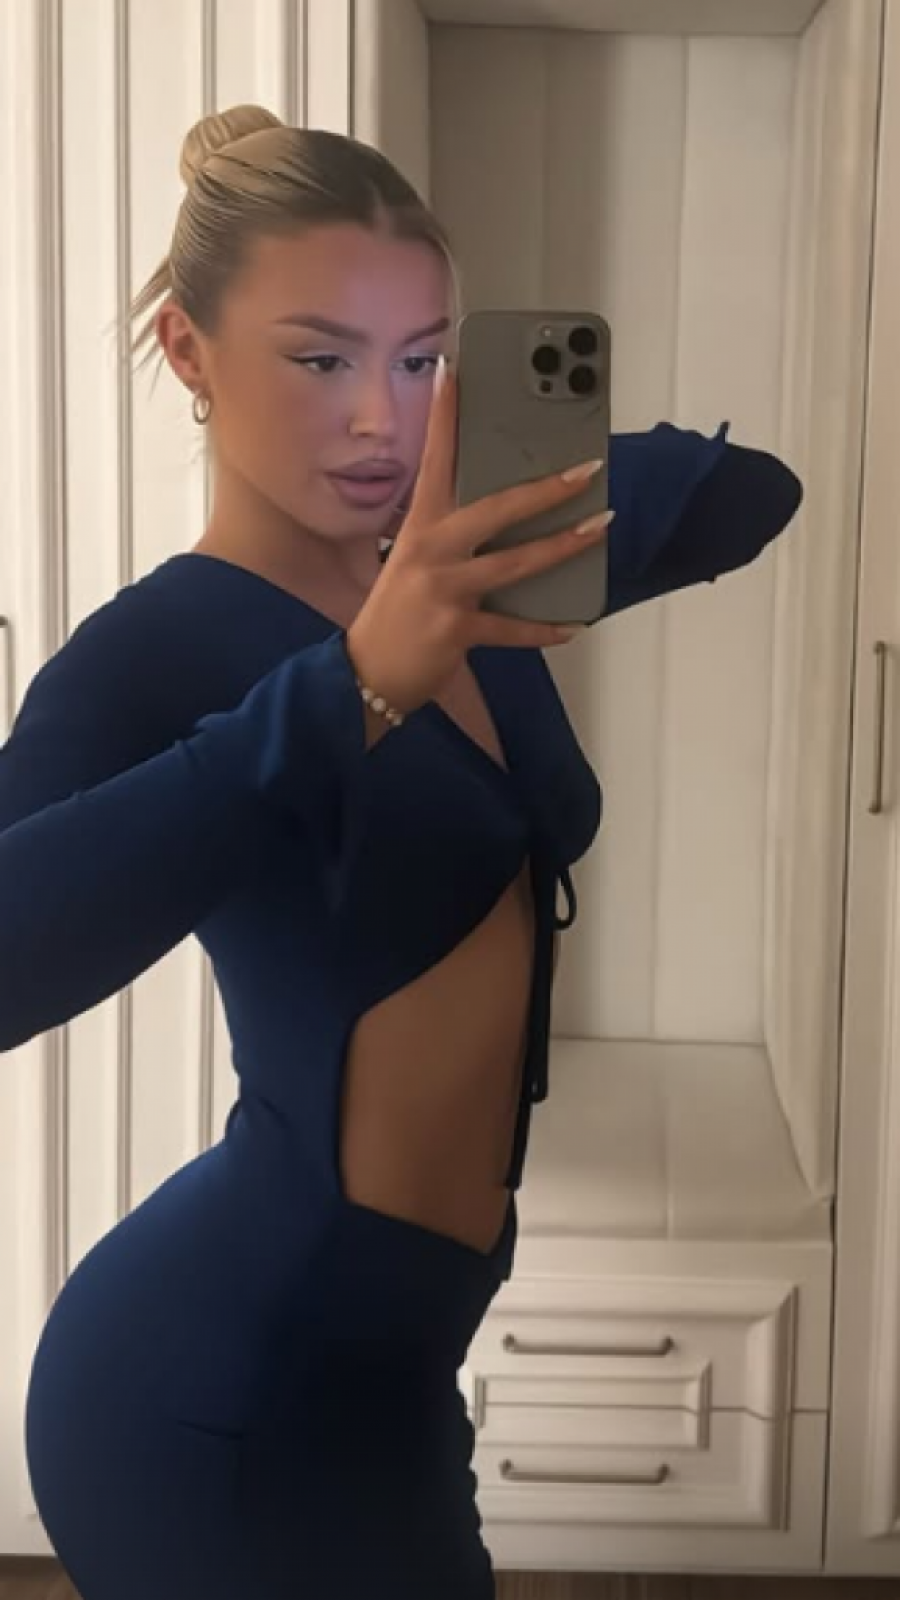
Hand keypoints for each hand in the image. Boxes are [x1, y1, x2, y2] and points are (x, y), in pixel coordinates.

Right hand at [346, 359, 612, 715]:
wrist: (368, 673)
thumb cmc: (394, 615)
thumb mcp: (413, 563)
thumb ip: (450, 539)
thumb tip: (503, 519)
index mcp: (419, 528)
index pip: (434, 460)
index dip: (443, 416)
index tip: (453, 372)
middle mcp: (431, 551)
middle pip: (497, 510)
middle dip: (546, 489)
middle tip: (587, 469)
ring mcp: (444, 590)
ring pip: (516, 563)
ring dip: (562, 546)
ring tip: (598, 529)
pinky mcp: (457, 629)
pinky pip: (513, 628)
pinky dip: (544, 629)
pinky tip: (572, 624)